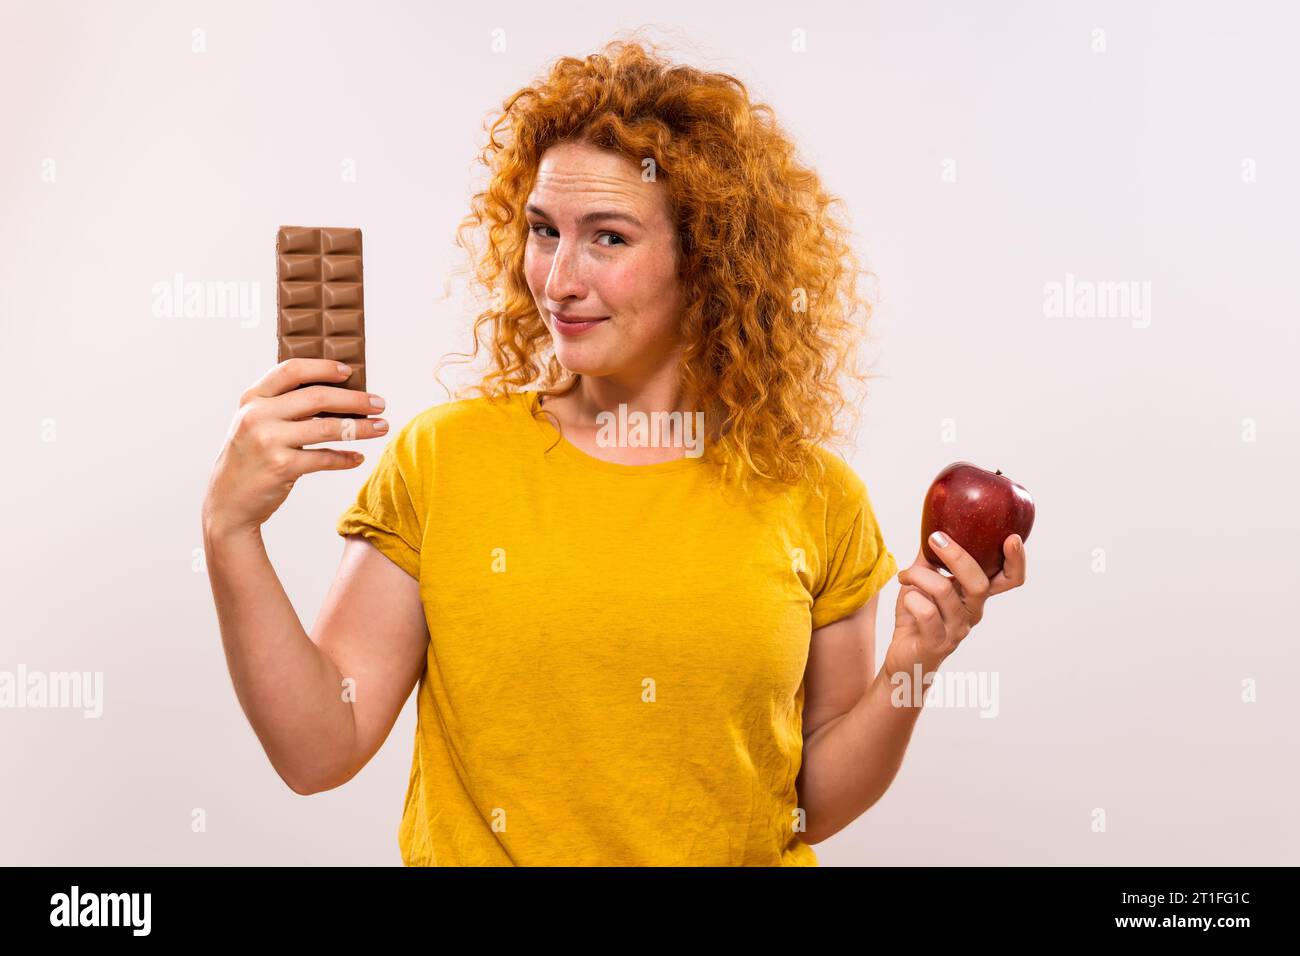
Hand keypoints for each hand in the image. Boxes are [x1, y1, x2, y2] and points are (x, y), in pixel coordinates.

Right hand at [201, 359, 388, 538]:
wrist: (227, 502)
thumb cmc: (249, 458)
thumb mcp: (254, 423)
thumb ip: (282, 405)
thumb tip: (336, 392)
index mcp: (252, 398)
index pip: (291, 370)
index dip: (323, 367)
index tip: (349, 371)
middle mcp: (258, 416)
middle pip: (317, 397)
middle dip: (355, 399)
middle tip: (379, 403)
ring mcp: (269, 442)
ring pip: (327, 428)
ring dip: (361, 427)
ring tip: (382, 426)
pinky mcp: (282, 467)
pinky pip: (325, 459)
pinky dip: (346, 458)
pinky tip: (358, 458)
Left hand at [883, 531, 1027, 675]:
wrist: (903, 660)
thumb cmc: (916, 618)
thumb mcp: (923, 582)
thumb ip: (931, 559)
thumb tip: (933, 526)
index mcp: (975, 596)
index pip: (1009, 580)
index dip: (1016, 561)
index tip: (1012, 538)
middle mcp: (973, 613)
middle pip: (980, 583)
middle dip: (958, 556)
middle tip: (935, 538)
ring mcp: (957, 630)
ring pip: (945, 592)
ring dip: (919, 576)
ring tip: (905, 575)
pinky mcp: (937, 643)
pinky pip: (926, 612)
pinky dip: (911, 597)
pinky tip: (906, 596)